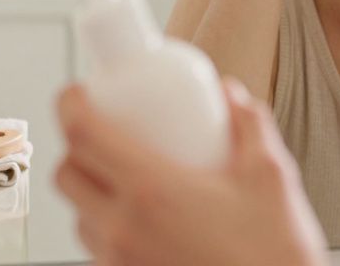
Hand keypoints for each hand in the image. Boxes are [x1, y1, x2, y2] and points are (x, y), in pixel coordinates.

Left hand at [55, 78, 328, 265]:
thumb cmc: (273, 255)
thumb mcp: (270, 176)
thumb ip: (250, 124)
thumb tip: (231, 95)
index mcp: (152, 190)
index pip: (81, 133)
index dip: (70, 103)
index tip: (81, 91)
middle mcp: (123, 229)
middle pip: (66, 175)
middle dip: (76, 147)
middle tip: (105, 132)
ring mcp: (120, 262)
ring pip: (78, 215)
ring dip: (90, 191)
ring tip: (126, 178)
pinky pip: (97, 249)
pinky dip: (106, 227)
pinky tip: (143, 221)